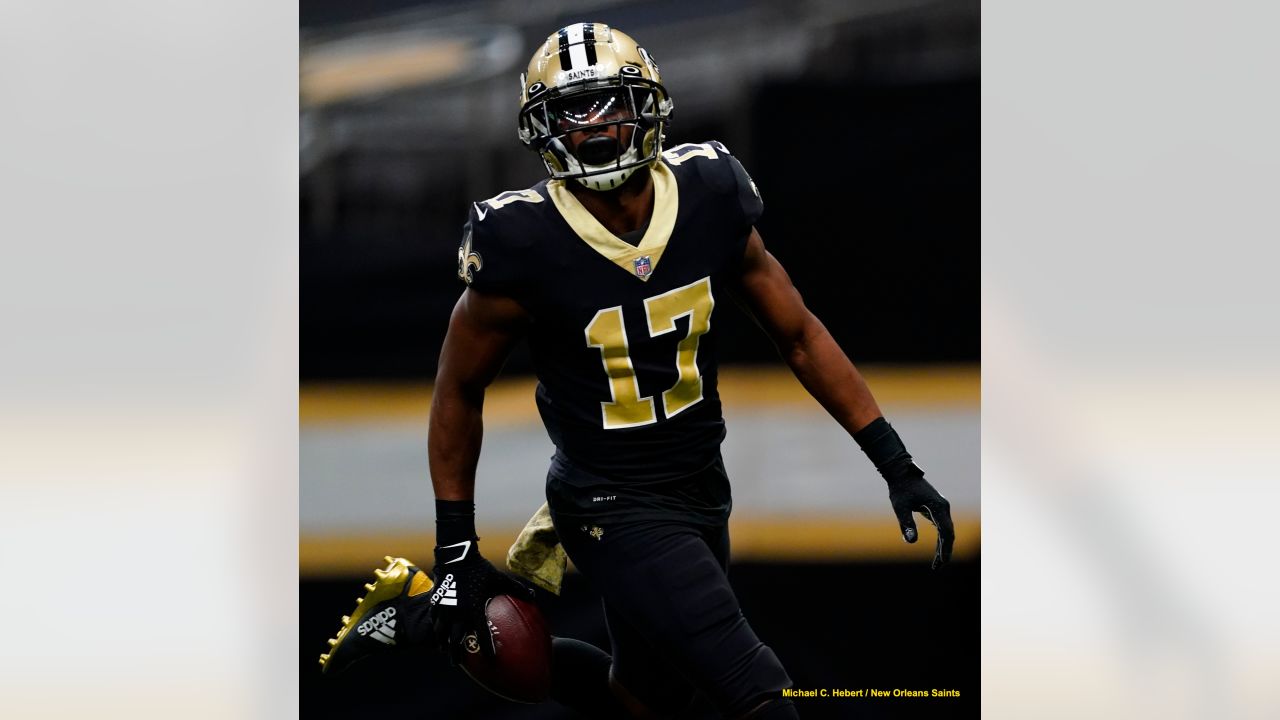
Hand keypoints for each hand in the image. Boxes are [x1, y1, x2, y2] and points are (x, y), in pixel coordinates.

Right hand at [427, 540, 534, 664]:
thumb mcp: (499, 578)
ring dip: (443, 643)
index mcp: (474, 608)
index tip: (490, 659)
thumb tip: (533, 597)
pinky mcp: (435, 603)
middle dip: (456, 653)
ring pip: (440, 632)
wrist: (455, 556)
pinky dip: (436, 628)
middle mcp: (457, 612)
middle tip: (458, 663)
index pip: (481, 633)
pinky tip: (438, 632)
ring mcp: (444, 609)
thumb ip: (516, 589)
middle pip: (455, 640)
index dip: (486, 648)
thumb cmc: (479, 568)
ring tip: (445, 650)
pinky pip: (434, 620)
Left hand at [883, 460, 954, 568]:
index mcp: (938, 507)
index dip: (945, 548)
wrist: (901, 472)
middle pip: (949, 533)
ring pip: (946, 531)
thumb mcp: (900, 507)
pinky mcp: (937, 507)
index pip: (946, 532)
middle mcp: (943, 507)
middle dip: (945, 551)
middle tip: (939, 567)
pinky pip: (942, 526)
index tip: (942, 562)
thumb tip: (911, 542)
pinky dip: (941, 538)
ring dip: (943, 546)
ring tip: (937, 563)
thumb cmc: (900, 489)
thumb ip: (907, 524)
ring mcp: (942, 507)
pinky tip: (938, 549)